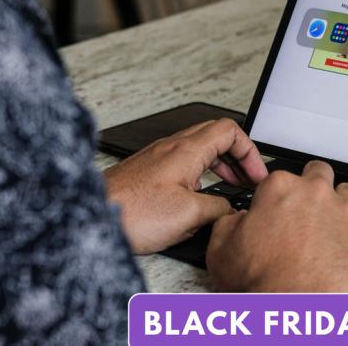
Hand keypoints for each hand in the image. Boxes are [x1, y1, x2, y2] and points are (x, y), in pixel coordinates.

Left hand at [104, 118, 267, 254]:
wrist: (91, 217)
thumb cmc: (131, 212)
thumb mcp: (189, 215)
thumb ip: (219, 208)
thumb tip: (230, 209)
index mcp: (186, 150)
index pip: (230, 130)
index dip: (250, 151)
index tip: (256, 175)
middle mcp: (171, 147)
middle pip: (216, 136)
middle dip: (238, 157)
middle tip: (248, 179)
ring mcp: (157, 158)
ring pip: (199, 150)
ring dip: (220, 166)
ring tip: (231, 187)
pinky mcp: (147, 172)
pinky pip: (182, 164)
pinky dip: (200, 174)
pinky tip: (199, 196)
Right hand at [206, 161, 347, 291]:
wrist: (296, 313)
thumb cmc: (263, 284)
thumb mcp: (221, 250)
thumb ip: (229, 224)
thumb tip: (238, 220)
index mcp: (281, 189)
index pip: (282, 176)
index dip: (279, 195)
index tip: (279, 208)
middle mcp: (316, 194)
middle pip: (321, 174)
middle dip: (314, 187)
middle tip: (306, 211)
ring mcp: (346, 215)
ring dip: (339, 209)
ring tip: (328, 233)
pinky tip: (343, 256)